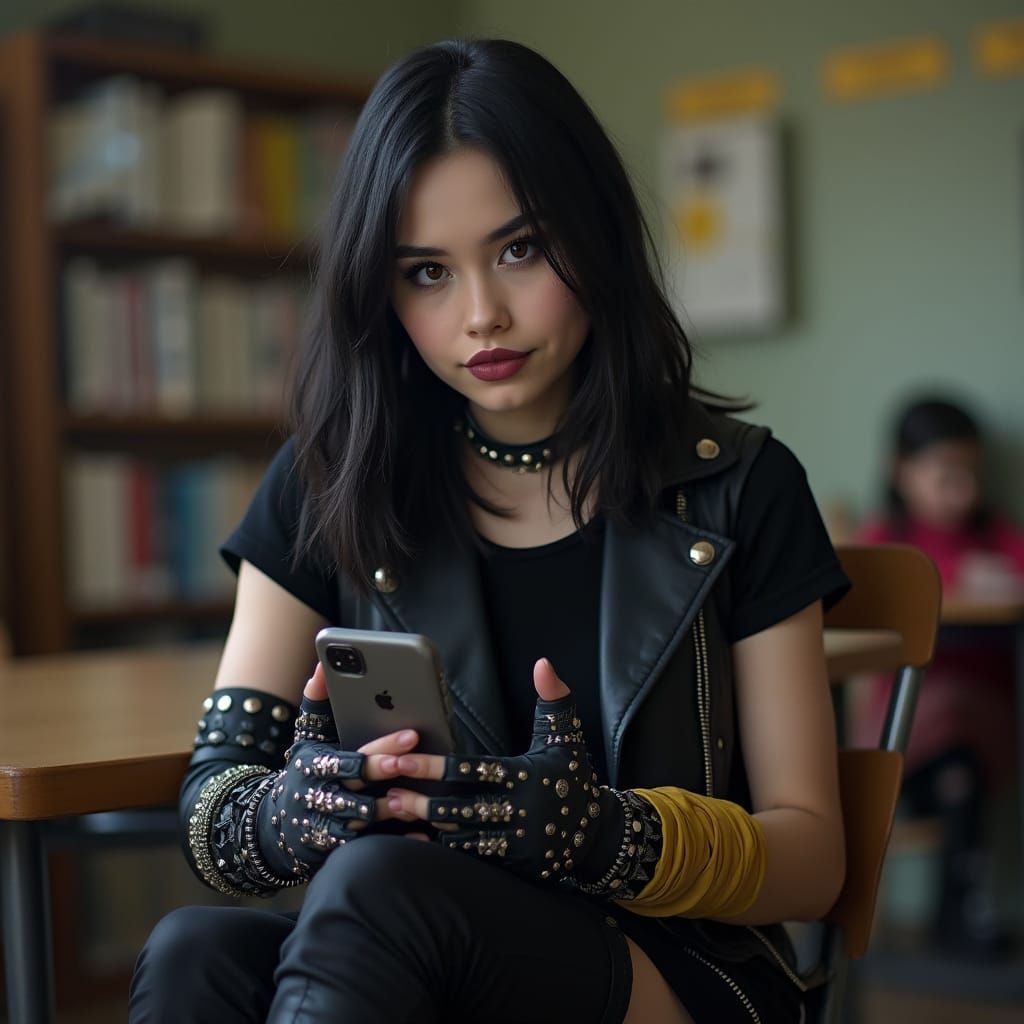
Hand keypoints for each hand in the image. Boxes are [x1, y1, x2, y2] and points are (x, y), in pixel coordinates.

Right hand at [256, 664, 426, 878]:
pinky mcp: (334, 850)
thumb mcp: (307, 735)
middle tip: (415, 763)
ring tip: (418, 800)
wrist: (272, 825)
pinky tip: (421, 836)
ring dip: (392, 811)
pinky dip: (395, 842)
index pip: (349, 756)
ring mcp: (325, 825)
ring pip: (362, 820)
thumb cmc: (306, 769)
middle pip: (356, 785)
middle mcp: (318, 794)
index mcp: (314, 764)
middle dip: (385, 773)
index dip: (380, 747)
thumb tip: (323, 663)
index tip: (411, 736)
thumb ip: (317, 701)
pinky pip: (368, 847)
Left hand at [383, 658, 617, 881]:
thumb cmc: (575, 778)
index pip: (473, 770)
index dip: (437, 766)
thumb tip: (543, 664)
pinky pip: (473, 859)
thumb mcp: (566, 737)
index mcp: (525, 776)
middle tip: (388, 790)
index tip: (405, 759)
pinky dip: (445, 851)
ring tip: (395, 813)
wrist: (598, 834)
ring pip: (463, 835)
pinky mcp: (516, 865)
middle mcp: (519, 810)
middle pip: (462, 806)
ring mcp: (517, 842)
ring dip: (427, 825)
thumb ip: (552, 700)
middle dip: (423, 800)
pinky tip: (419, 843)